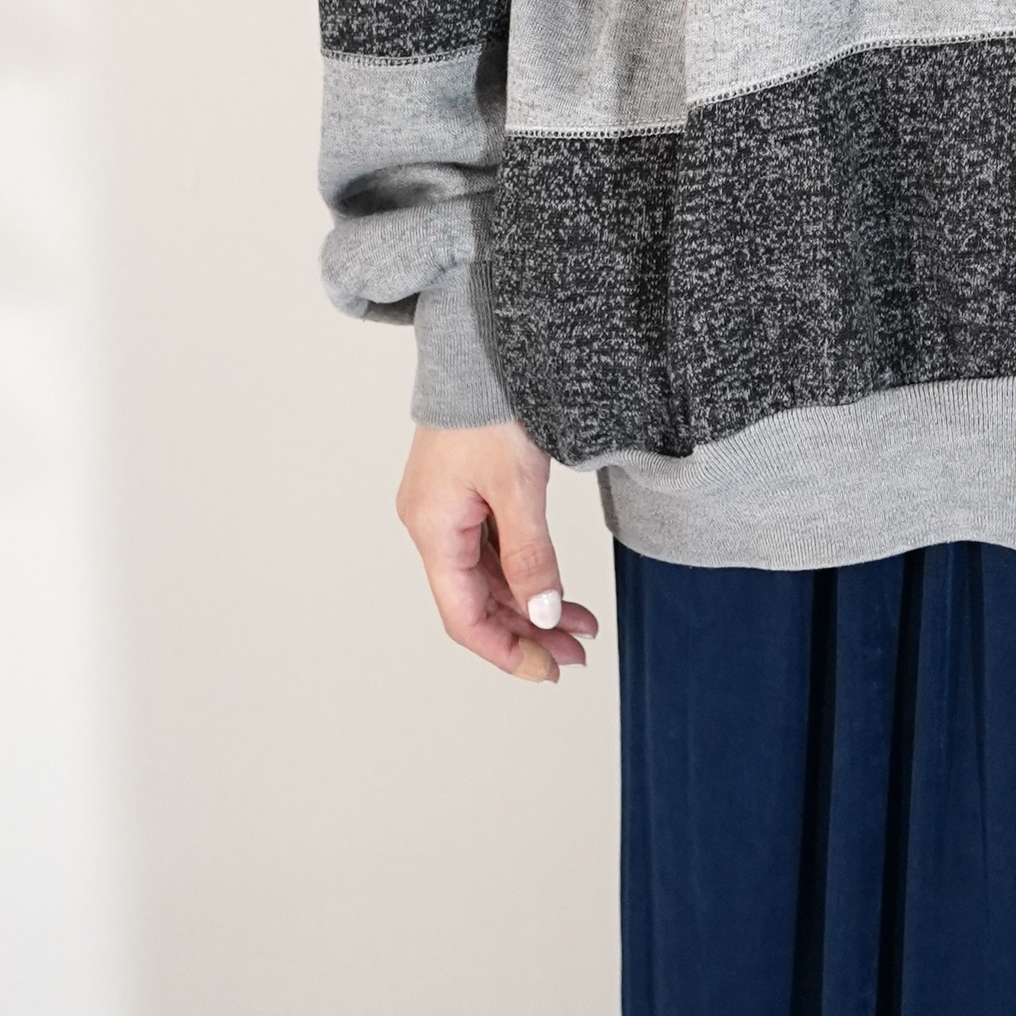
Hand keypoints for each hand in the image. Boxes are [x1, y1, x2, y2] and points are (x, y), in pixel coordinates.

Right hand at [395, 422, 600, 682]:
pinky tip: (559, 588)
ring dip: (534, 604)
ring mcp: (448, 509)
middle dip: (529, 632)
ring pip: (490, 578)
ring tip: (583, 626)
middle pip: (478, 601)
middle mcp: (432, 524)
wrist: (482, 344)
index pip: (463, 615)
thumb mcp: (518, 486)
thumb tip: (545, 616)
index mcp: (432, 528)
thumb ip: (531, 556)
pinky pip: (494, 549)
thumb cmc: (490, 406)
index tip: (546, 672)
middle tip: (578, 655)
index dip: (505, 650)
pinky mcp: (467, 493)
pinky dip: (527, 572)